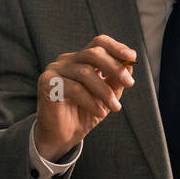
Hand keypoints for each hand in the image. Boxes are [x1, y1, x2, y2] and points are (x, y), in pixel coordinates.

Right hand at [33, 33, 135, 160]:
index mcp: (82, 60)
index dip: (116, 47)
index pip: (98, 42)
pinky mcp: (47, 84)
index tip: (131, 56)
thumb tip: (129, 64)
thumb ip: (116, 80)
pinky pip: (74, 88)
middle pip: (93, 53)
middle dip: (115, 67)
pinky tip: (100, 113)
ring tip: (115, 107)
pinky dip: (91, 101)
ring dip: (105, 91)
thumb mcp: (106, 96)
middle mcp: (67, 61)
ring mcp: (55, 70)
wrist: (62, 136)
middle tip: (130, 83)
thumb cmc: (84, 113)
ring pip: (85, 73)